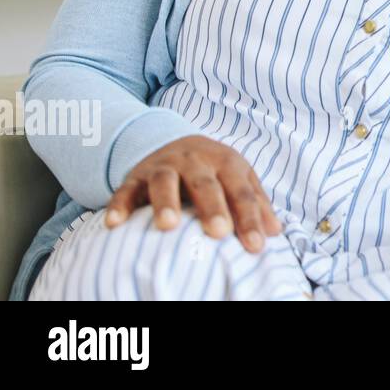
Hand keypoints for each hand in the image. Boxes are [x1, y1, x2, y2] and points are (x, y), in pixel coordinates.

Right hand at [104, 135, 281, 252]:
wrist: (175, 143)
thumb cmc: (214, 171)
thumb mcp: (238, 179)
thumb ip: (256, 204)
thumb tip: (275, 233)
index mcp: (227, 162)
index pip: (242, 191)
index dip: (250, 218)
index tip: (256, 246)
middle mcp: (195, 160)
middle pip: (205, 183)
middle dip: (213, 207)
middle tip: (219, 231)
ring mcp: (163, 166)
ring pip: (164, 181)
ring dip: (165, 202)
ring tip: (168, 226)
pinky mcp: (135, 176)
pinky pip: (125, 190)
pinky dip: (119, 204)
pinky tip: (114, 223)